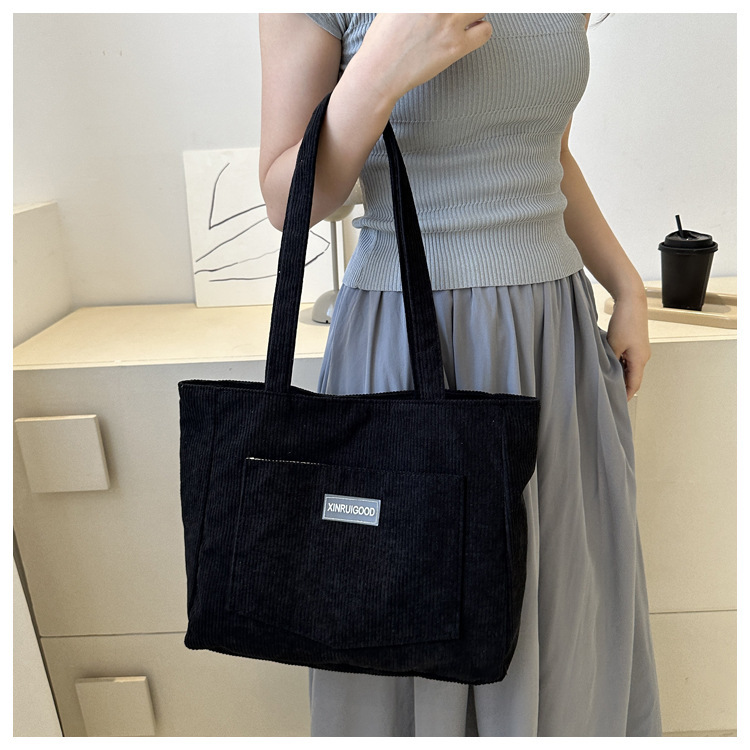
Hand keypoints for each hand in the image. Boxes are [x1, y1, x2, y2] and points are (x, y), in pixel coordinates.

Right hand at [351, 14, 492, 104]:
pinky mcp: (455, 46)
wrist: (379, 71)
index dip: (453, 3)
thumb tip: (428, 7)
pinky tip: (469, 36)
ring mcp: (448, 22)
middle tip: (459, 14)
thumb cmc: (382, 41)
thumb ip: (416, 4)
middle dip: (464, 6)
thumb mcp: (394, 7)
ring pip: (480, 7)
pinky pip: (486, 31)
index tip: (448, 12)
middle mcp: (438, 4)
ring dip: (475, 13)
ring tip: (465, 21)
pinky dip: (482, 31)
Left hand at [606, 294, 650, 400]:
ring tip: (606, 382)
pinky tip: (608, 365)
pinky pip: (628, 359)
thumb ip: (610, 361)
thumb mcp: (613, 344)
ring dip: (620, 375)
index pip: (634, 384)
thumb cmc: (625, 321)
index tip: (618, 404)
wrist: (631, 301)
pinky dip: (619, 364)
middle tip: (609, 395)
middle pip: (632, 377)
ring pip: (629, 368)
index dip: (626, 395)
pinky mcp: (635, 343)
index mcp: (640, 359)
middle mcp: (643, 356)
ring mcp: (640, 350)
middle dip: (622, 387)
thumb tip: (606, 373)